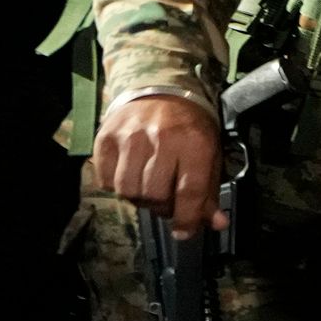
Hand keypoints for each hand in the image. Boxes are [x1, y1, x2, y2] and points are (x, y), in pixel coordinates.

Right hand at [92, 92, 226, 237]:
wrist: (158, 88)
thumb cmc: (189, 126)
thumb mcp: (209, 152)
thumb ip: (209, 189)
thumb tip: (215, 224)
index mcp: (194, 143)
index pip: (189, 191)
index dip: (187, 218)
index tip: (184, 232)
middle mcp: (162, 139)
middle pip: (154, 195)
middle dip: (161, 207)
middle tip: (166, 202)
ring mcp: (130, 137)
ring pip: (128, 190)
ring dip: (138, 199)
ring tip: (148, 189)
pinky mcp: (106, 137)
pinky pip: (105, 180)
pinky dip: (116, 186)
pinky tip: (129, 175)